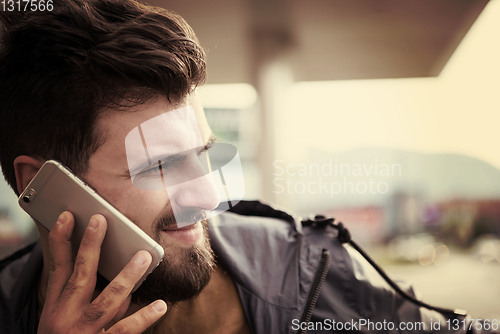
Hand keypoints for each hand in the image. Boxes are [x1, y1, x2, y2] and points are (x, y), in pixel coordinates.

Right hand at [38, 211, 166, 332]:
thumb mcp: (59, 317)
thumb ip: (81, 295)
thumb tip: (109, 269)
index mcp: (55, 307)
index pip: (57, 269)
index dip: (60, 241)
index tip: (67, 216)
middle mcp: (67, 318)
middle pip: (79, 276)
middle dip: (90, 247)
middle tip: (101, 220)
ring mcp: (85, 332)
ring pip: (107, 300)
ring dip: (127, 276)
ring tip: (144, 256)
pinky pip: (125, 330)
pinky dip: (144, 318)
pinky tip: (160, 305)